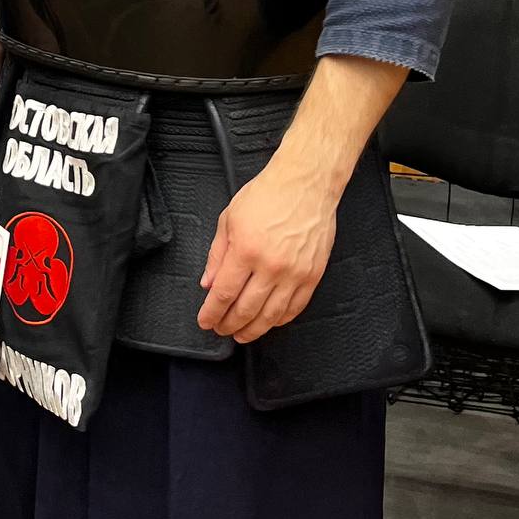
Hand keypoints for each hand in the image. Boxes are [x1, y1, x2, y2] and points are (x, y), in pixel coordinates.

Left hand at [197, 155, 336, 341]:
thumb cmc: (268, 195)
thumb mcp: (229, 219)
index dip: (211, 313)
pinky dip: (280, 320)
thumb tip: (208, 283)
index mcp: (245, 250)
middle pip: (246, 309)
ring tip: (242, 334)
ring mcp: (294, 272)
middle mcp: (271, 265)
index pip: (223, 293)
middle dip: (229, 325)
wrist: (306, 184)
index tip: (205, 321)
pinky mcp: (313, 275)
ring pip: (271, 315)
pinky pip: (295, 307)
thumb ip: (216, 255)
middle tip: (221, 330)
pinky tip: (269, 322)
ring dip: (253, 330)